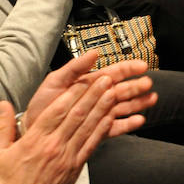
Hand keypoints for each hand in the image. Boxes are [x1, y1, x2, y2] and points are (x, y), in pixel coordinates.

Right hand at [0, 61, 154, 183]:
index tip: (82, 80)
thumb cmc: (6, 183)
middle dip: (93, 95)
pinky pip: (91, 145)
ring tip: (113, 93)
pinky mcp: (75, 168)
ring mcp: (67, 158)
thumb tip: (4, 103)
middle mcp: (53, 146)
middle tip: (105, 79)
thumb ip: (2, 126)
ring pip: (88, 128)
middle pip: (77, 116)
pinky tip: (110, 119)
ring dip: (102, 109)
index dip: (72, 94)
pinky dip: (102, 130)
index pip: (56, 111)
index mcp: (34, 141)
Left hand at [20, 51, 155, 134]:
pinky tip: (138, 120)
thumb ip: (75, 67)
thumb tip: (94, 53)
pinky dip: (128, 124)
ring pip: (124, 106)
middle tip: (148, 83)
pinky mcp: (97, 130)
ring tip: (151, 99)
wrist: (33, 129)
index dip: (129, 68)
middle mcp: (97, 97)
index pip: (114, 72)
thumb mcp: (56, 80)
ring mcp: (98, 113)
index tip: (141, 65)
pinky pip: (116, 126)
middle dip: (137, 86)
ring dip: (138, 102)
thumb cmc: (42, 105)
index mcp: (89, 82)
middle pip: (123, 89)